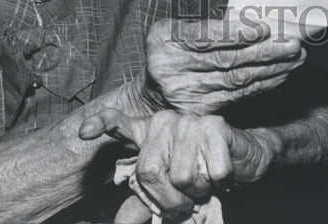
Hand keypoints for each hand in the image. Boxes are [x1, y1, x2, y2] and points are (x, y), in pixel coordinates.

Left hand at [80, 107, 276, 217]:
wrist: (243, 160)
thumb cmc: (200, 175)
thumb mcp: (168, 194)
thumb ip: (143, 205)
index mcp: (149, 135)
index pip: (119, 124)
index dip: (101, 123)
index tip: (85, 132)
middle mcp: (165, 122)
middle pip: (150, 171)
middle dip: (169, 200)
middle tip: (185, 200)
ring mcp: (190, 121)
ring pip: (181, 176)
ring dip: (197, 191)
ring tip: (204, 181)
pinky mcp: (215, 126)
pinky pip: (208, 172)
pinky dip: (217, 182)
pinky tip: (221, 171)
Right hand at [143, 17, 304, 113]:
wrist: (149, 93)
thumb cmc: (169, 50)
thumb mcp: (174, 28)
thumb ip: (205, 26)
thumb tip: (250, 20)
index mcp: (166, 40)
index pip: (207, 37)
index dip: (238, 33)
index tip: (265, 28)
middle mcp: (173, 70)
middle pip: (226, 60)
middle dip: (264, 52)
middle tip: (292, 44)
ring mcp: (187, 95)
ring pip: (237, 80)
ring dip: (270, 69)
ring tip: (295, 58)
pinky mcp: (200, 112)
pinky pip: (237, 97)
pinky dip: (262, 85)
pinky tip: (280, 75)